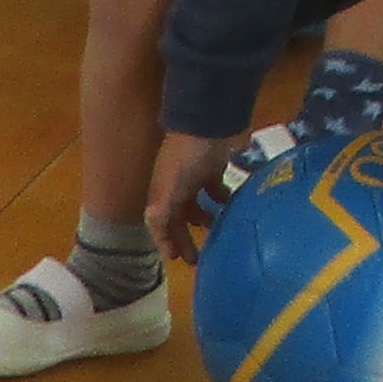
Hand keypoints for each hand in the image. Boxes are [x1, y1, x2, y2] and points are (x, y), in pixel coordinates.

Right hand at [148, 129, 231, 257]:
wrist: (206, 122)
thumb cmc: (186, 155)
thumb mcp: (170, 183)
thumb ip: (162, 207)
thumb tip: (152, 226)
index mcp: (162, 194)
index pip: (160, 224)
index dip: (165, 241)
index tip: (175, 259)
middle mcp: (176, 190)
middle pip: (179, 220)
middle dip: (185, 239)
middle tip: (198, 259)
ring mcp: (194, 180)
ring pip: (197, 207)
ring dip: (205, 222)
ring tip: (218, 235)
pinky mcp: (212, 170)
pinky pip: (215, 192)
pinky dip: (221, 201)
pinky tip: (230, 209)